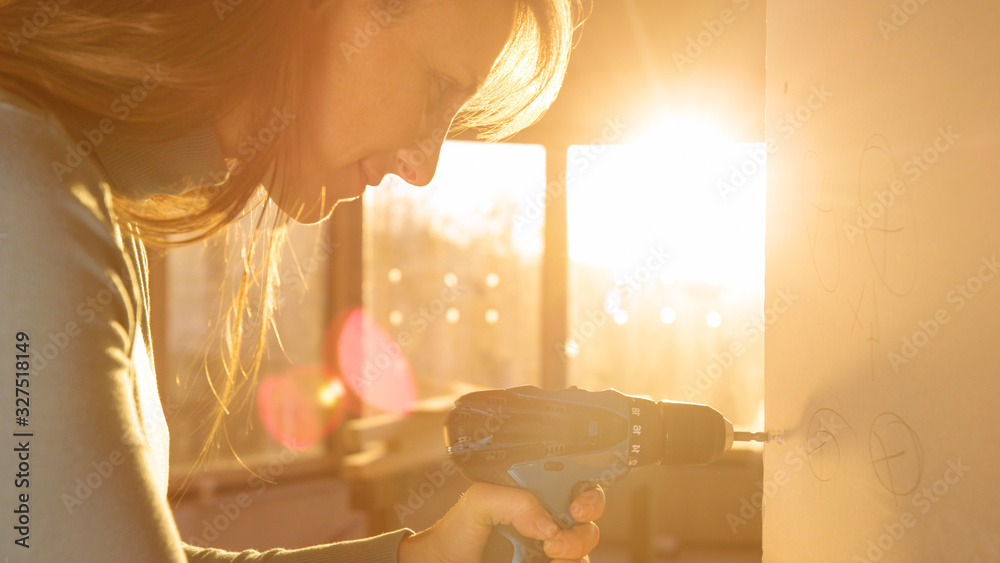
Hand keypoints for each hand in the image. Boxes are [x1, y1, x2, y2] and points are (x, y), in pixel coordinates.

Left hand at [398, 482, 604, 562]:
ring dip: (573, 553)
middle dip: (583, 532)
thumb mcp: (478, 502)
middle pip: (589, 526)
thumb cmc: (456, 533)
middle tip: (555, 542)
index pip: (578, 491)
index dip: (589, 497)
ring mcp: (548, 554)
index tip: (578, 508)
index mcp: (537, 500)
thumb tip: (549, 525)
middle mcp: (549, 527)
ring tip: (547, 555)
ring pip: (584, 554)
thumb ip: (514, 500)